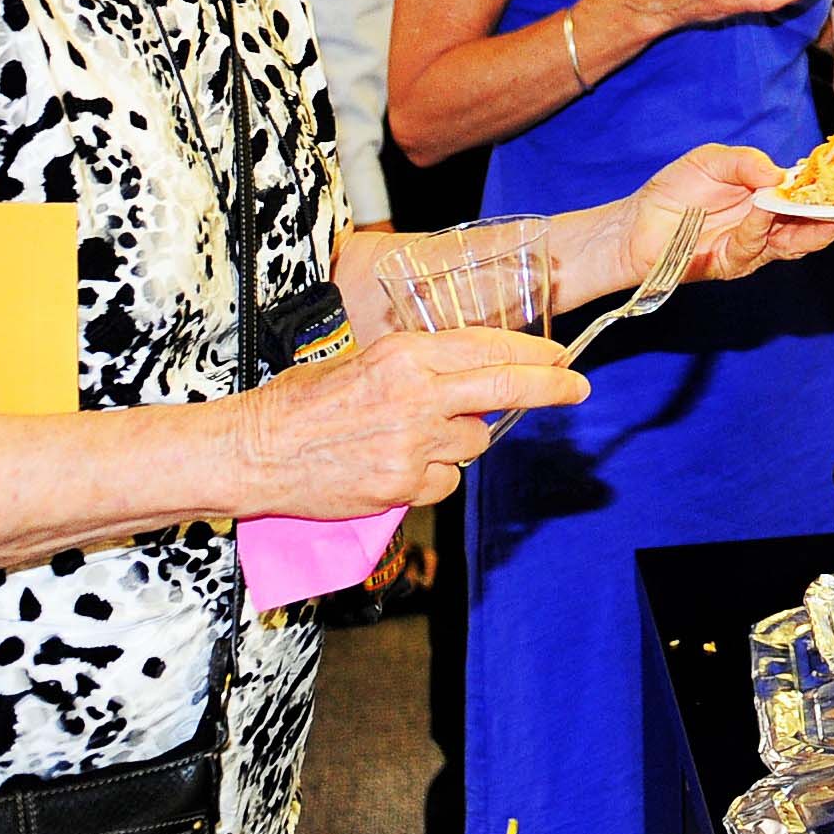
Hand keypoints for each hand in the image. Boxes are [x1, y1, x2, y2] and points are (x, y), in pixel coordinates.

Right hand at [235, 326, 583, 513]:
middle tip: (578, 386)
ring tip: (409, 436)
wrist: (255, 451)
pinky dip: (433, 478)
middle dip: (551, 385)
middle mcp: (415, 395)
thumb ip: (416, 366)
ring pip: (472, 441)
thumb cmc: (300, 401)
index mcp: (403, 354)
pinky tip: (398, 468)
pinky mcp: (402, 486)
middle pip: (505, 387)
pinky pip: (446, 481)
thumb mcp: (361, 361)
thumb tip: (470, 374)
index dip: (529, 353)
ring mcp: (411, 444)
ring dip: (459, 440)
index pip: (486, 347)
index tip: (557, 356)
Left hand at [623, 143, 833, 285]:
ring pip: (795, 241)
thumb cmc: (674, 190)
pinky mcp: (733, 263)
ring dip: (815, 227)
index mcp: (770, 197)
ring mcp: (754, 247)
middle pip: (816, 225)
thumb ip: (747, 161)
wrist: (637, 222)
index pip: (813, 196)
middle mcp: (768, 225)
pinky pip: (756, 245)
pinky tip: (766, 209)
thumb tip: (782, 172)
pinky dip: (763, 226)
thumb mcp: (712, 160)